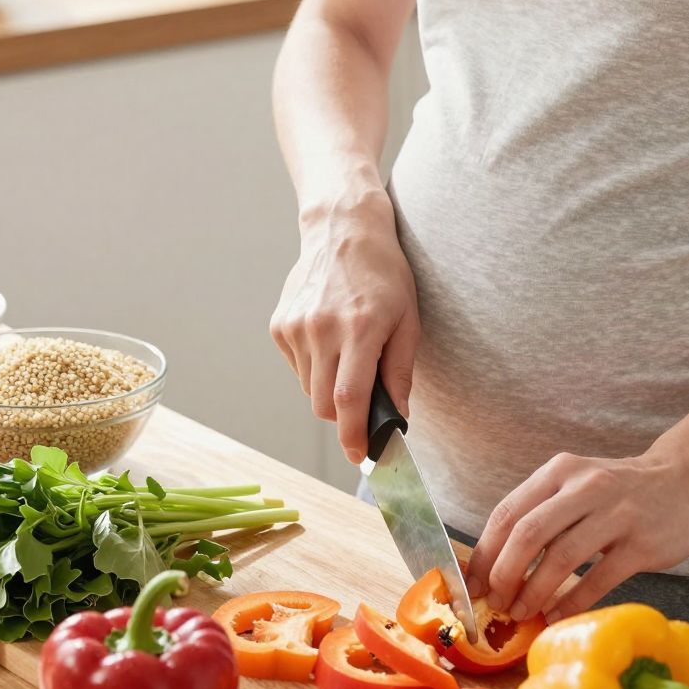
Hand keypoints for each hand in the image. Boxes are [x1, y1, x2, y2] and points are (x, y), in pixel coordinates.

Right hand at [269, 189, 419, 464]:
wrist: (344, 231)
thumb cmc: (385, 275)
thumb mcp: (408, 321)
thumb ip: (400, 373)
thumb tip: (397, 419)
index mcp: (359, 329)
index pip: (349, 399)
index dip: (353, 436)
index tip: (360, 456)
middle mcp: (322, 329)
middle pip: (323, 405)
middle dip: (344, 417)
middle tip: (364, 402)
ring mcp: (295, 327)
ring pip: (308, 390)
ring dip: (328, 390)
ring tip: (348, 356)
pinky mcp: (279, 326)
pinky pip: (297, 369)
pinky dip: (314, 368)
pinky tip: (329, 340)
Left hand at [465, 438, 688, 623]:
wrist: (688, 480)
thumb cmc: (621, 490)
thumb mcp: (578, 484)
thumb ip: (544, 512)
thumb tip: (497, 563)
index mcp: (560, 471)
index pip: (508, 512)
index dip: (485, 553)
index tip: (473, 585)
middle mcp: (585, 486)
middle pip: (528, 534)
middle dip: (504, 574)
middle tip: (497, 603)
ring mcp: (616, 514)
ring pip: (561, 557)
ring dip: (535, 591)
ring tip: (522, 613)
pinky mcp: (642, 543)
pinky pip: (599, 578)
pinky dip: (572, 601)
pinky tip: (558, 616)